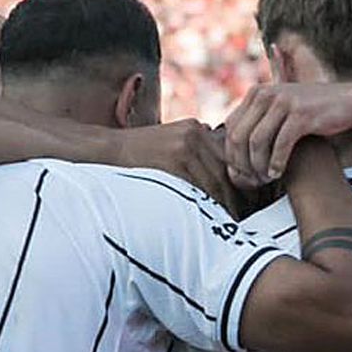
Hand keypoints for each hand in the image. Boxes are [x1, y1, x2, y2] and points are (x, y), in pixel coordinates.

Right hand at [119, 119, 242, 215]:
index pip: (226, 159)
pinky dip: (206, 205)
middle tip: (240, 217)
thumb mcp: (170, 141)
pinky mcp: (173, 160)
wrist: (108, 149)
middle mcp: (194, 133)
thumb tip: (223, 174)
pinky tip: (208, 219)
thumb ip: (195, 152)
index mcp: (196, 128)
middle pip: (224, 170)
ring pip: (214, 181)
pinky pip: (197, 188)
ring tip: (228, 223)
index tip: (243, 203)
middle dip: (234, 197)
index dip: (237, 183)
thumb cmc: (140, 154)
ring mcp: (184, 145)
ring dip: (223, 205)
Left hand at [224, 83, 351, 187]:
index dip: (233, 154)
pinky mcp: (301, 114)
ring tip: (265, 179)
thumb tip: (231, 152)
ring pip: (257, 142)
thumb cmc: (310, 114)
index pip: (230, 128)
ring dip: (259, 166)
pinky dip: (276, 163)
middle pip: (240, 136)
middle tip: (252, 180)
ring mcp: (283, 102)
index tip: (242, 172)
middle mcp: (266, 94)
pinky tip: (277, 174)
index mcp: (256, 93)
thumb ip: (256, 122)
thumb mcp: (278, 110)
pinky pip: (280, 144)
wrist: (347, 103)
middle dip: (243, 163)